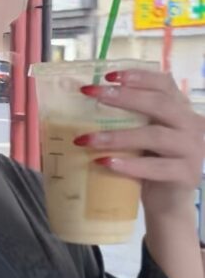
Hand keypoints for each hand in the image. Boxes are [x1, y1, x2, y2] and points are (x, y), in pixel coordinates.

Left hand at [77, 69, 204, 223]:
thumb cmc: (151, 162)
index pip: (164, 83)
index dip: (138, 77)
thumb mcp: (145, 134)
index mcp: (182, 109)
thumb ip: (132, 117)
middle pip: (159, 104)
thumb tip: (90, 97)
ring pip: (153, 136)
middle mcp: (192, 125)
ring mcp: (192, 150)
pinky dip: (128, 164)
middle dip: (123, 97)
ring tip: (85, 139)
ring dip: (116, 136)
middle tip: (92, 94)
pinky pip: (154, 167)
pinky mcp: (185, 174)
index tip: (108, 76)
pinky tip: (105, 162)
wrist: (169, 202)